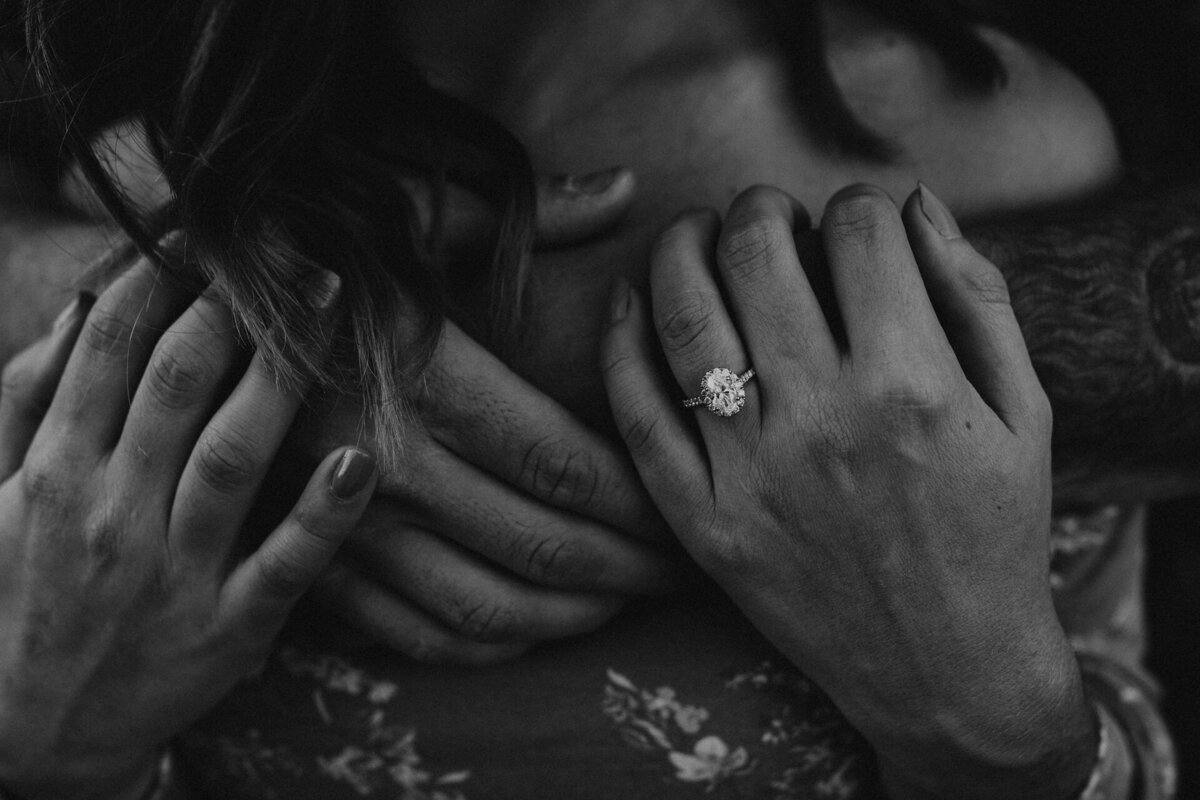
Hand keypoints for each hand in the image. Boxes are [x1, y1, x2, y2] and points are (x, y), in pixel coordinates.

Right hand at [0, 254, 374, 799]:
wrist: (21, 737)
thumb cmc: (10, 595)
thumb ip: (24, 399)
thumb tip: (81, 303)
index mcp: (55, 470)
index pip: (112, 349)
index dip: (161, 276)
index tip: (209, 230)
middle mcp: (113, 513)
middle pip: (178, 384)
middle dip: (234, 304)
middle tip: (292, 246)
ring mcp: (173, 574)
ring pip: (230, 457)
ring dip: (282, 378)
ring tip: (331, 309)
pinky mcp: (227, 629)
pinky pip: (283, 565)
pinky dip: (322, 513)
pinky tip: (363, 459)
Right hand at [293, 168, 681, 663]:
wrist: (176, 304)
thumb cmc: (305, 243)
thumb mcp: (406, 209)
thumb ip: (524, 213)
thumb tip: (624, 190)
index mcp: (426, 380)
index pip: (567, 468)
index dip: (641, 504)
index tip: (684, 515)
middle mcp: (387, 466)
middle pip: (542, 546)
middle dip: (629, 568)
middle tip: (682, 569)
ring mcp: (343, 525)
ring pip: (485, 608)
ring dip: (570, 616)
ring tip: (625, 601)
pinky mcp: (311, 556)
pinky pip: (412, 633)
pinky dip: (484, 645)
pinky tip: (530, 628)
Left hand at [601, 184, 1093, 798]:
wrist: (948, 673)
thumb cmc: (994, 533)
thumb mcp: (1024, 411)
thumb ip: (975, 296)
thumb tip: (912, 202)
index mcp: (912, 385)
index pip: (858, 232)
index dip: (857, 204)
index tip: (857, 222)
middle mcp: (823, 421)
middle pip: (756, 253)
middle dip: (759, 207)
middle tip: (767, 214)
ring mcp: (752, 475)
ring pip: (684, 317)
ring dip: (679, 249)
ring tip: (695, 234)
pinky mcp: (704, 523)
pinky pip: (638, 414)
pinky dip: (621, 343)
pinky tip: (628, 300)